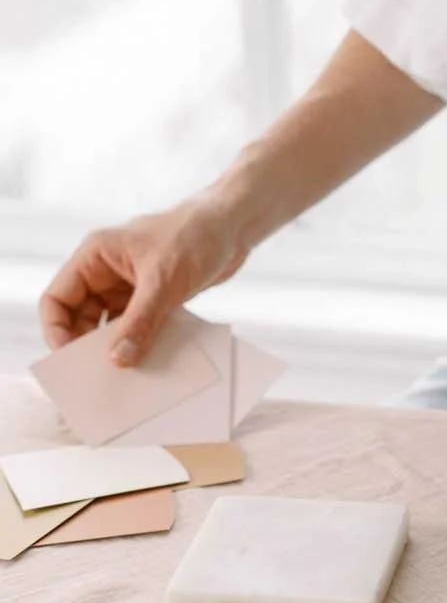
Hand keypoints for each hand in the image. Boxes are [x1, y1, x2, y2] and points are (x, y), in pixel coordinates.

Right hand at [39, 195, 248, 365]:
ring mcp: (131, 285)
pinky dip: (141, 341)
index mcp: (95, 256)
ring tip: (126, 374)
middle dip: (88, 344)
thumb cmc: (195, 236)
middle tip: (100, 376)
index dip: (57, 329)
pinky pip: (138, 325)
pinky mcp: (154, 296)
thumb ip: (140, 321)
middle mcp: (107, 271)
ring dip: (117, 346)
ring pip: (111, 324)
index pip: (57, 298)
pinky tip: (150, 362)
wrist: (233, 226)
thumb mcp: (164, 282)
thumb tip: (118, 359)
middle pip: (81, 316)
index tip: (71, 359)